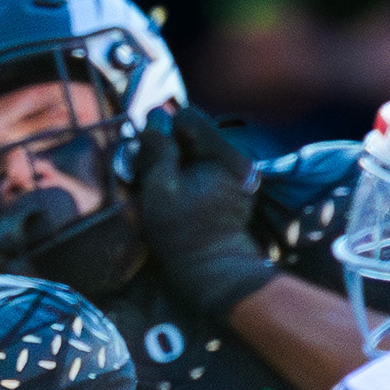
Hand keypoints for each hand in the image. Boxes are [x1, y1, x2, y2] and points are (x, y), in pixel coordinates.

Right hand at [134, 105, 276, 322]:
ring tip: (170, 189)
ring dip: (178, 162)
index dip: (164, 131)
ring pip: (196, 150)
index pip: (187, 117)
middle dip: (172, 147)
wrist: (216, 273)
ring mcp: (237, 173)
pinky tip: (183, 196)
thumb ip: (158, 148)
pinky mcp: (233, 188)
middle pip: (193, 132)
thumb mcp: (160, 188)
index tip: (152, 154)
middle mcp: (237, 159)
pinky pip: (204, 168)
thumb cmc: (184, 234)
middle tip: (157, 173)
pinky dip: (189, 176)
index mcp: (225, 155)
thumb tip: (156, 115)